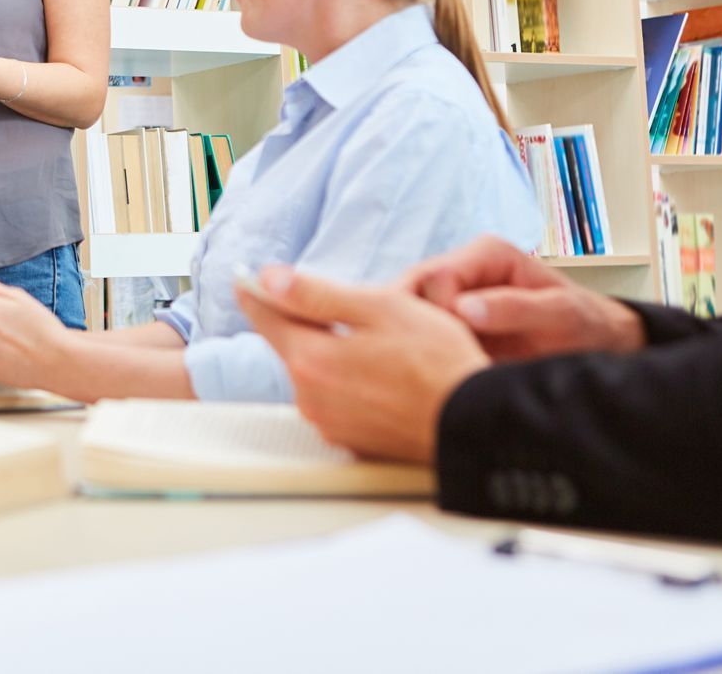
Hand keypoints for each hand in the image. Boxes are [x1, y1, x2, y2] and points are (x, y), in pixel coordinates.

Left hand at [236, 266, 489, 464]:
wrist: (476, 423)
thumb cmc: (437, 363)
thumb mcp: (379, 308)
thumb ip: (317, 294)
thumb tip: (269, 280)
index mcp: (311, 360)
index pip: (266, 318)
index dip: (255, 292)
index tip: (244, 278)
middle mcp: (310, 398)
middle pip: (293, 347)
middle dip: (312, 325)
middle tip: (357, 313)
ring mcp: (329, 424)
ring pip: (316, 374)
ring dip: (334, 355)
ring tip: (383, 349)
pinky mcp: (351, 442)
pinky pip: (336, 400)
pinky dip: (349, 383)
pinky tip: (385, 378)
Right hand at [400, 236, 646, 360]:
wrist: (598, 345)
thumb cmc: (586, 324)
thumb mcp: (561, 315)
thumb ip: (517, 308)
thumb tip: (466, 309)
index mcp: (487, 255)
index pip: (437, 276)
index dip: (439, 311)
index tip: (458, 345)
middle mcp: (465, 271)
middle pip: (414, 291)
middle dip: (419, 326)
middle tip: (441, 362)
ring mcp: (455, 298)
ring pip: (411, 315)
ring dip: (419, 342)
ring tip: (439, 372)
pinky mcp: (452, 326)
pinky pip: (422, 335)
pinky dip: (424, 355)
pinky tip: (437, 375)